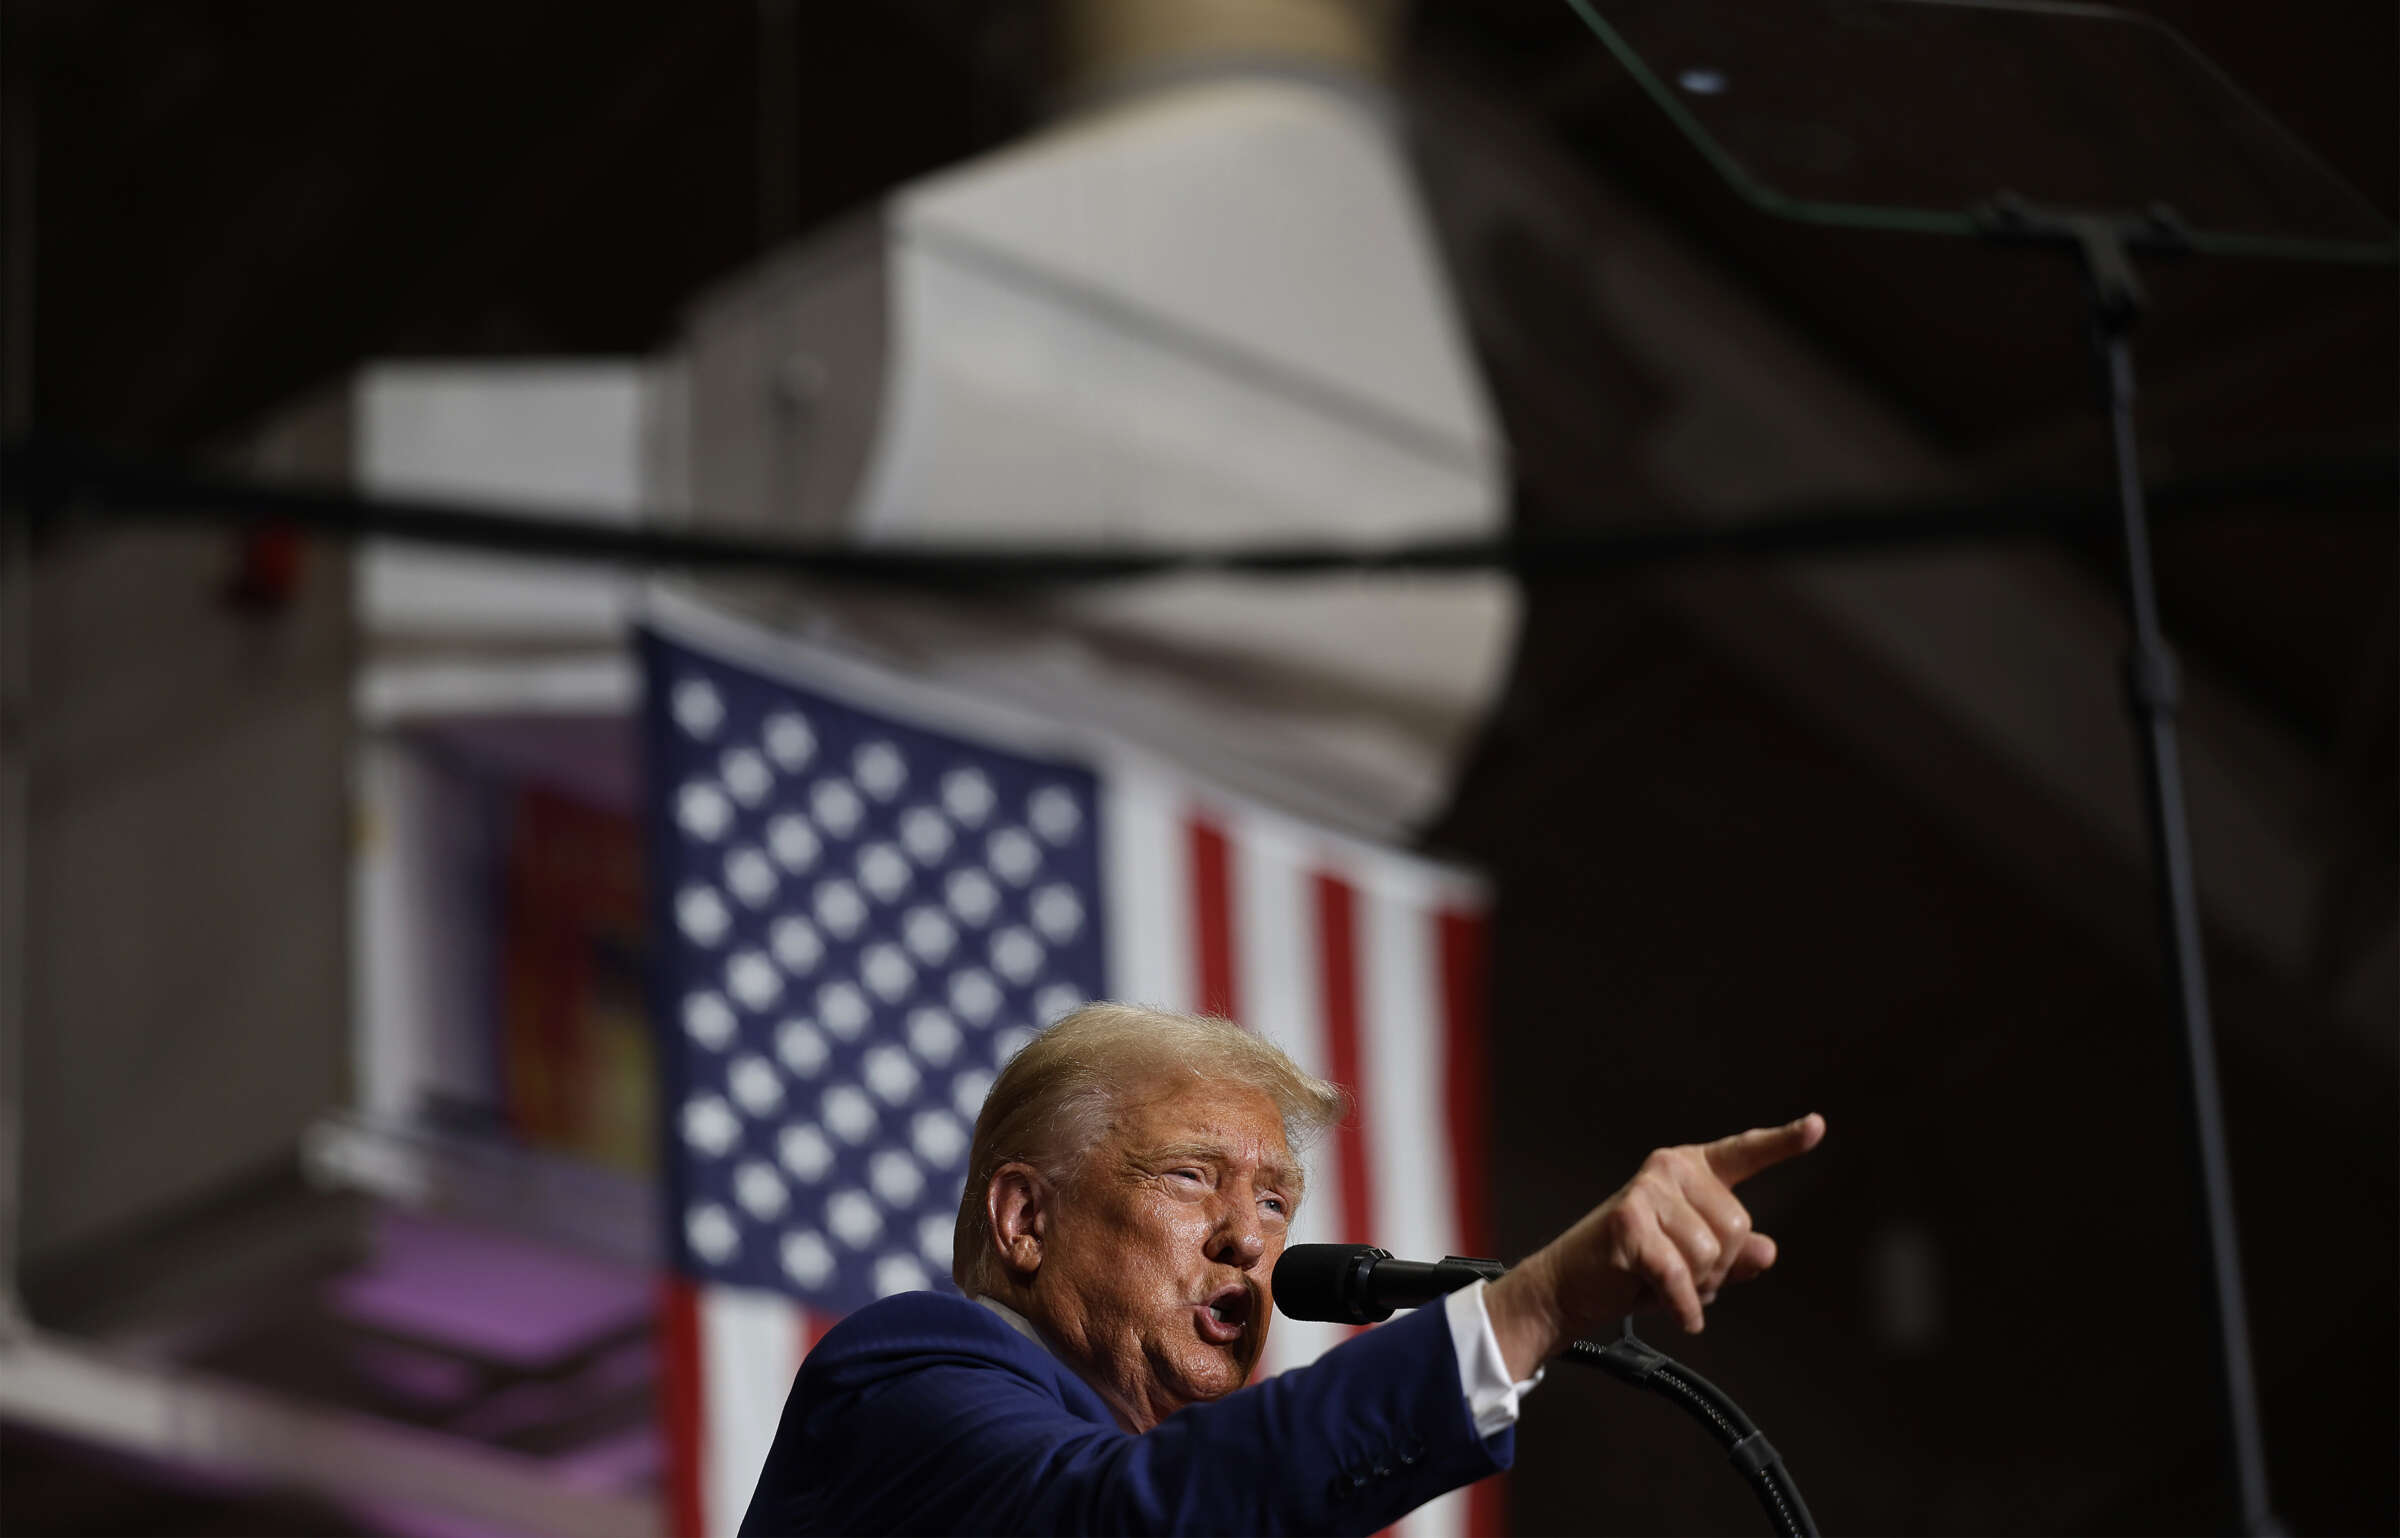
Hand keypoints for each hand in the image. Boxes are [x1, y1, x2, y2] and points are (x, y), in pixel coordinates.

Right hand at [1483, 1114, 1824, 1376]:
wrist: (1572, 1287)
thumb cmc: (1635, 1270)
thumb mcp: (1696, 1265)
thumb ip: (1736, 1257)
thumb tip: (1768, 1251)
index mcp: (1692, 1171)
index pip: (1744, 1154)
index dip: (1784, 1142)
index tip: (1817, 1126)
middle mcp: (1670, 1169)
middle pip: (1738, 1227)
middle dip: (1719, 1268)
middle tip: (1681, 1275)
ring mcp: (1648, 1190)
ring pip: (1712, 1254)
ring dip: (1697, 1286)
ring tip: (1664, 1283)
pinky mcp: (1629, 1221)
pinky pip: (1681, 1274)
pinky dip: (1683, 1305)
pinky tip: (1677, 1313)